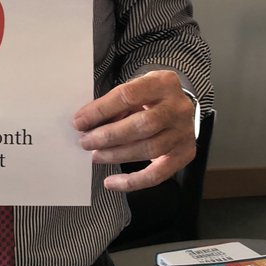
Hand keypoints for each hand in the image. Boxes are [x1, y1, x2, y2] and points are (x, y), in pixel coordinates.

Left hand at [73, 71, 196, 191]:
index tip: (80, 121)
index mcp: (163, 83)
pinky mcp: (185, 153)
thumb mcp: (135, 89)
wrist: (179, 105)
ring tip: (96, 155)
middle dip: (109, 136)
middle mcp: (178, 107)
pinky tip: (112, 182)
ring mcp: (184, 132)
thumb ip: (115, 104)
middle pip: (142, 125)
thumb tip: (88, 125)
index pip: (128, 95)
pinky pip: (158, 174)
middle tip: (86, 142)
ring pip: (149, 149)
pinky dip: (133, 182)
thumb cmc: (150, 97)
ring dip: (117, 155)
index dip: (101, 110)